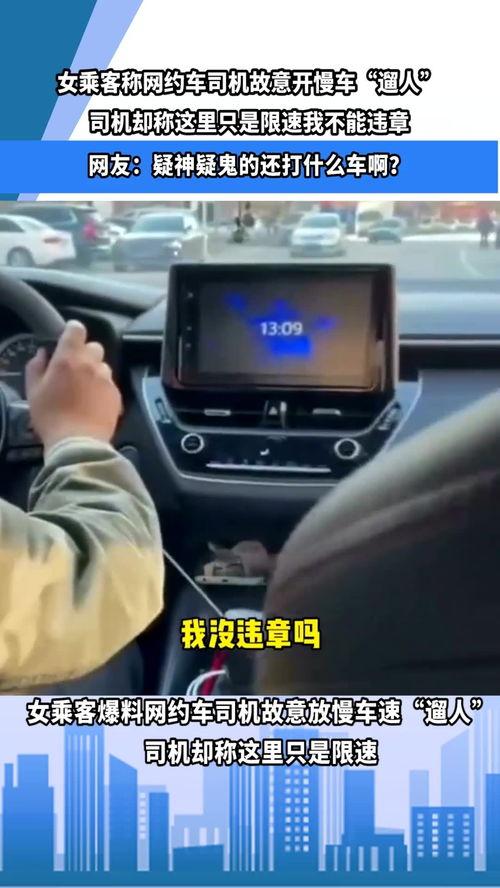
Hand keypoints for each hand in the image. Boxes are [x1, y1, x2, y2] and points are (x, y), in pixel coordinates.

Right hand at [26, 320, 122, 449]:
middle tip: (74, 369)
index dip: (71, 333)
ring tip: (84, 389)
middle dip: (85, 354)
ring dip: (95, 371)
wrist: (78, 443)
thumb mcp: (33, 391)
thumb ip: (36, 367)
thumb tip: (43, 354)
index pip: (76, 329)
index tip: (66, 342)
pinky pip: (110, 384)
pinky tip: (93, 403)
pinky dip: (102, 388)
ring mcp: (107, 379)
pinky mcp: (117, 395)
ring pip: (103, 366)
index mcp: (69, 358)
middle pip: (94, 346)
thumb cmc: (51, 417)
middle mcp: (92, 364)